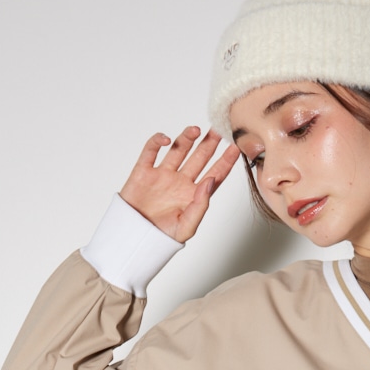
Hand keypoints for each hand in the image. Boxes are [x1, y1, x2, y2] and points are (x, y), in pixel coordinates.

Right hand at [119, 126, 240, 242]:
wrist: (134, 239)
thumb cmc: (160, 238)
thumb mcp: (187, 227)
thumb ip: (201, 205)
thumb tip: (210, 181)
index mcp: (193, 194)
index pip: (214, 174)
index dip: (225, 161)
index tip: (235, 147)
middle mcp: (180, 182)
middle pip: (199, 157)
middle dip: (210, 143)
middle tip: (219, 129)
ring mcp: (162, 175)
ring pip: (178, 150)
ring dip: (187, 138)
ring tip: (197, 130)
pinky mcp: (143, 171)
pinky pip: (151, 151)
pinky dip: (157, 141)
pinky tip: (166, 140)